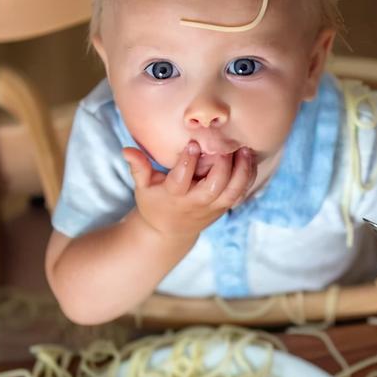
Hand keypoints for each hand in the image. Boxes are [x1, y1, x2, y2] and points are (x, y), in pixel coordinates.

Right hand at [123, 141, 256, 240]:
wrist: (170, 232)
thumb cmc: (155, 203)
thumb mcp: (143, 187)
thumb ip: (138, 168)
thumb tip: (126, 149)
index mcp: (174, 196)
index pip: (181, 180)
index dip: (188, 162)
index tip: (193, 143)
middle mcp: (196, 202)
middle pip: (213, 187)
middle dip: (221, 166)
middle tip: (224, 146)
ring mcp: (212, 207)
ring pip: (232, 192)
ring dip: (242, 171)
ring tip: (245, 150)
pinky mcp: (224, 207)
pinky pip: (240, 194)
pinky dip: (248, 177)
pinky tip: (249, 159)